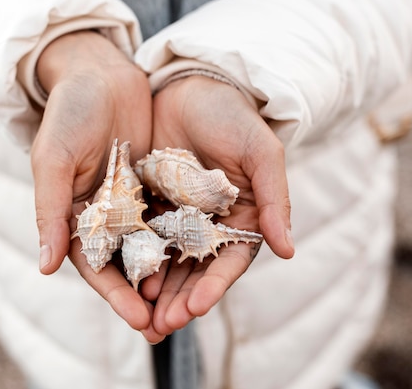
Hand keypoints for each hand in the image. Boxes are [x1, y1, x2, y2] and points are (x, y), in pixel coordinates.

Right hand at [30, 31, 162, 339]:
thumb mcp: (54, 160)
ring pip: (152, 248)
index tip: (138, 319)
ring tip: (189, 305)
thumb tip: (44, 265)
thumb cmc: (69, 114)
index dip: (115, 294)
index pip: (95, 266)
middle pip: (126, 266)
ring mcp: (131, 202)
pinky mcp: (155, 185)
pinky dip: (183, 240)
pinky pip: (171, 217)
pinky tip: (203, 260)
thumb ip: (50, 211)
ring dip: (167, 277)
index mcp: (74, 215)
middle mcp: (104, 215)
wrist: (99, 74)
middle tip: (168, 327)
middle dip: (145, 297)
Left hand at [142, 75, 293, 336]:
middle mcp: (208, 222)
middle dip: (179, 299)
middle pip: (195, 270)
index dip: (214, 286)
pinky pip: (140, 235)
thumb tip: (288, 251)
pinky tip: (123, 277)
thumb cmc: (233, 116)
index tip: (196, 308)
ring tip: (141, 316)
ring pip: (166, 260)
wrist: (191, 84)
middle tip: (161, 326)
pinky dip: (134, 258)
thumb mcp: (260, 153)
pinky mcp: (148, 201)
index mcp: (241, 217)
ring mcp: (176, 214)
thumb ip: (275, 199)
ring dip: (155, 289)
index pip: (229, 261)